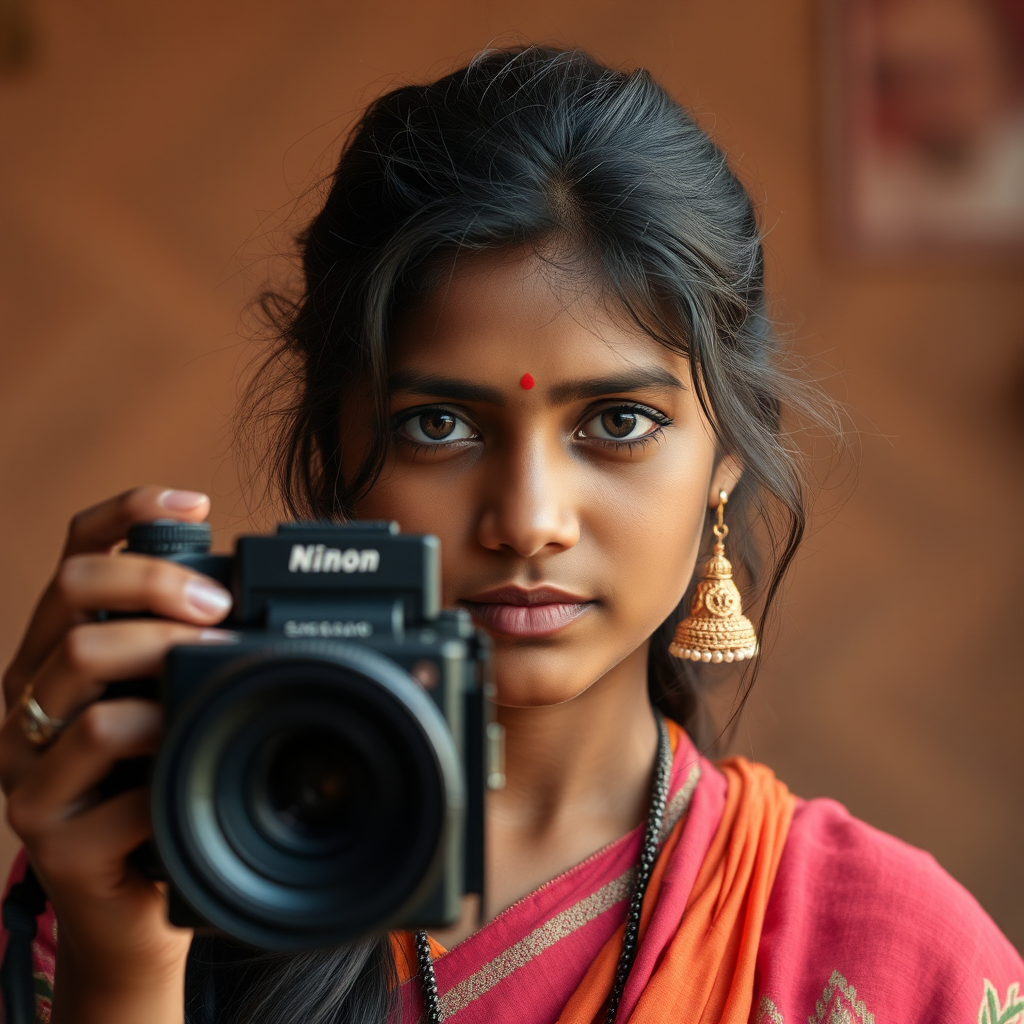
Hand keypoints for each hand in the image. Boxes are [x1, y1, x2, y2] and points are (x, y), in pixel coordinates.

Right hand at [0, 486, 235, 1023]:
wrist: (134, 911)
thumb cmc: (163, 792)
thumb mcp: (173, 710)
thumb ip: (187, 658)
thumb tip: (250, 599)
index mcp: (58, 658)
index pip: (72, 556)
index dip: (126, 511)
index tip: (195, 499)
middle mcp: (28, 699)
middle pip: (71, 595)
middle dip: (155, 584)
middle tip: (220, 608)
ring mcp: (25, 762)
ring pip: (79, 667)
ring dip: (159, 657)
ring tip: (210, 678)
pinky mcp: (46, 828)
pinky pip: (105, 758)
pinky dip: (162, 747)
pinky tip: (189, 760)